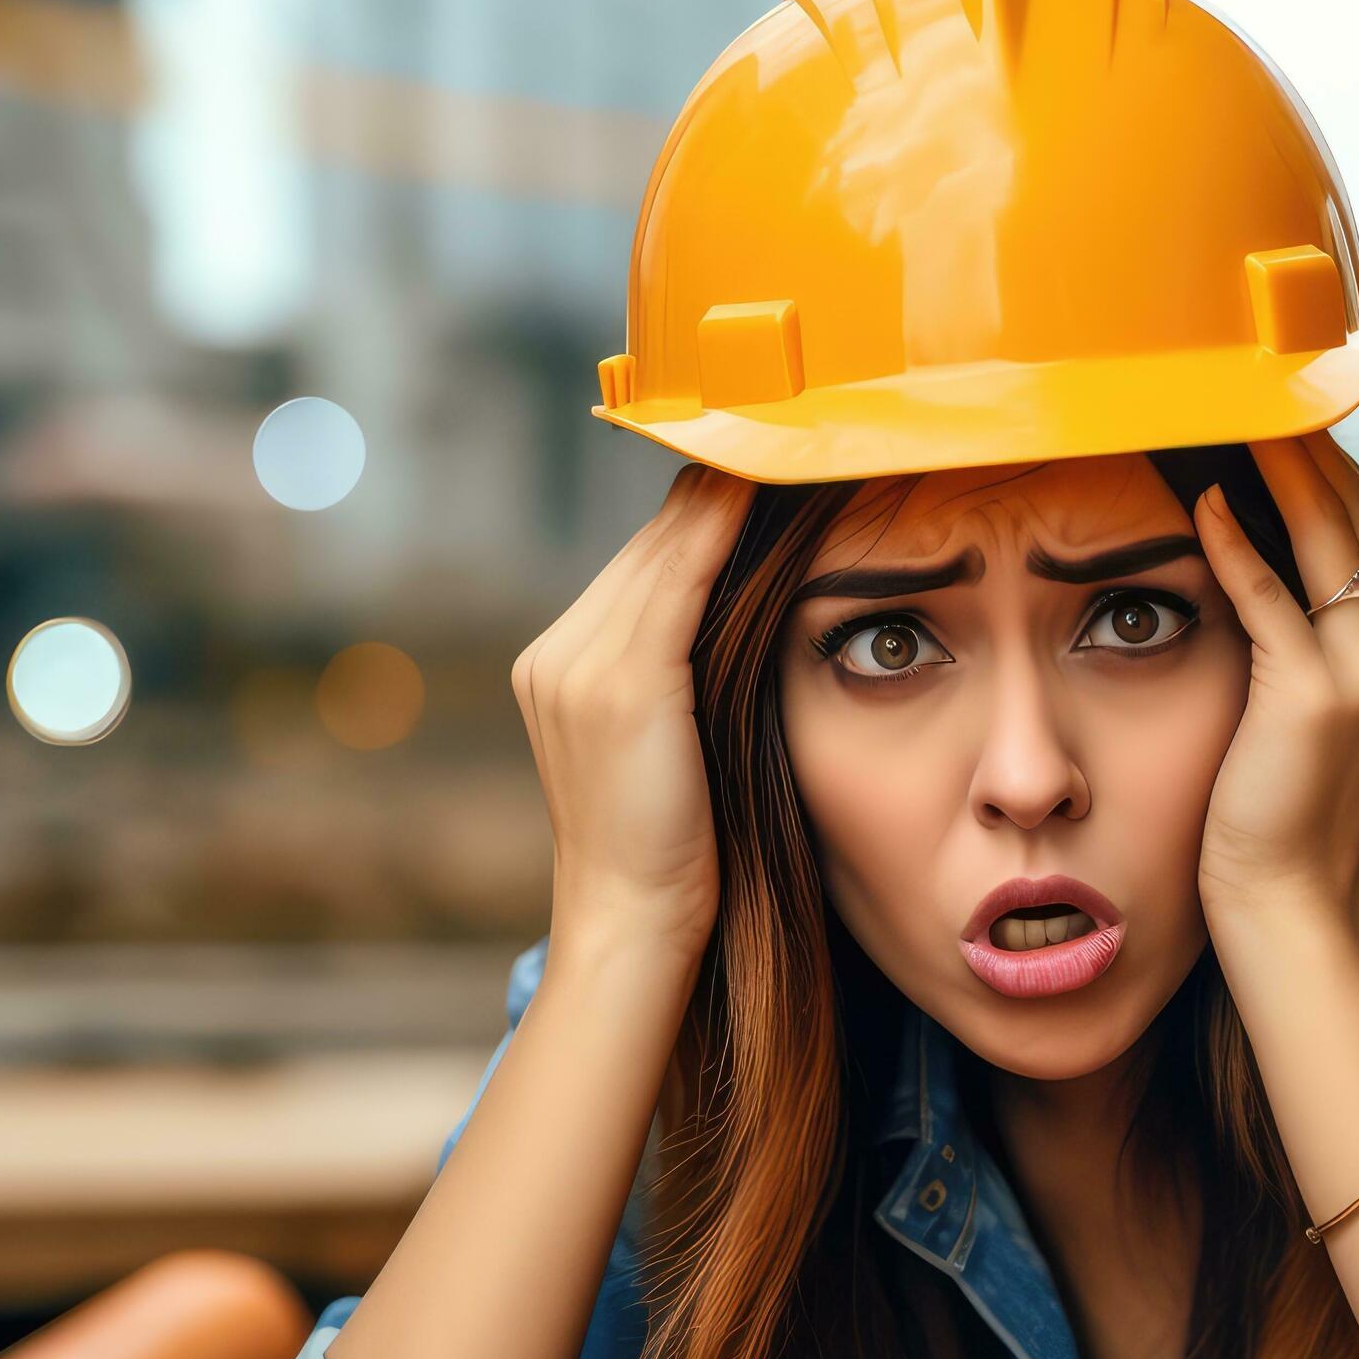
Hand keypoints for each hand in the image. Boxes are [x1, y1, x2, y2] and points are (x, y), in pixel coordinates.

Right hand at [511, 462, 757, 957]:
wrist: (635, 927)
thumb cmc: (676, 856)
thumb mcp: (670, 750)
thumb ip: (684, 679)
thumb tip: (747, 615)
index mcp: (562, 665)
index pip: (647, 560)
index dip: (711, 508)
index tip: (778, 463)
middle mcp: (558, 652)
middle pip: (655, 540)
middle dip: (725, 486)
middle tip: (800, 431)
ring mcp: (579, 665)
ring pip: (668, 547)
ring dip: (733, 492)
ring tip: (799, 445)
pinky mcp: (620, 683)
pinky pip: (682, 578)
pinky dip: (726, 527)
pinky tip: (772, 488)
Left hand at [1189, 432, 1358, 929]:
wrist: (1295, 905)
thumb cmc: (1293, 818)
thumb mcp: (1337, 723)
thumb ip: (1331, 652)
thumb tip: (1284, 572)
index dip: (1338, 481)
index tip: (1294, 428)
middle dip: (1313, 456)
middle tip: (1262, 397)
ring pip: (1326, 544)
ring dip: (1279, 477)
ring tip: (1235, 423)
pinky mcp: (1313, 696)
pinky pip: (1269, 595)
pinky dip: (1235, 544)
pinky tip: (1205, 506)